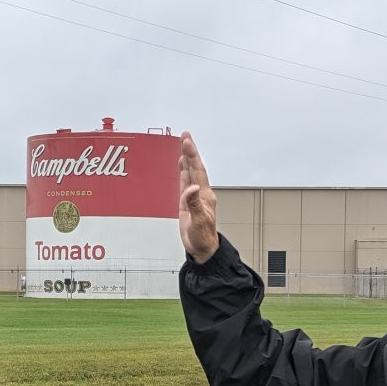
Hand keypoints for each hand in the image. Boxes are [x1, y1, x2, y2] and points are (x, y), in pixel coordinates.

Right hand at [178, 131, 219, 263]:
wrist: (202, 249)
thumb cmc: (203, 238)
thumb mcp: (199, 221)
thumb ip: (194, 204)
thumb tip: (192, 188)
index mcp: (205, 196)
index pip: (198, 170)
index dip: (192, 155)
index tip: (186, 141)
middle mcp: (201, 194)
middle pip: (195, 168)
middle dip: (190, 151)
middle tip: (185, 136)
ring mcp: (195, 198)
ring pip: (190, 174)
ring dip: (187, 160)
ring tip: (184, 146)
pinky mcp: (188, 204)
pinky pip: (185, 184)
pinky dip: (183, 173)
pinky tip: (182, 167)